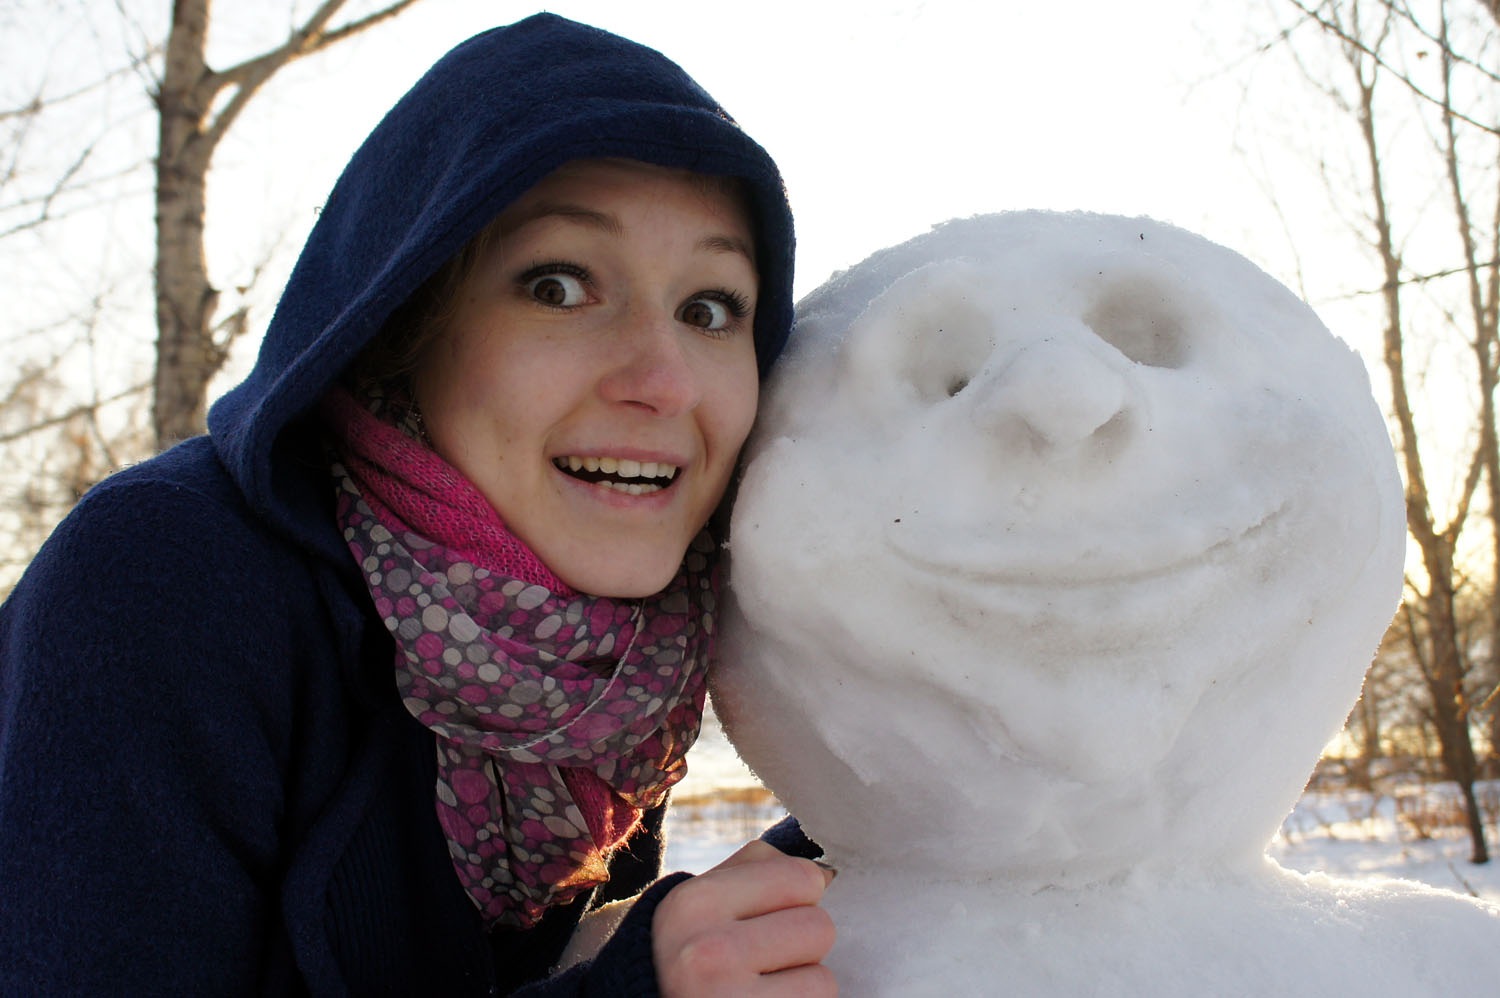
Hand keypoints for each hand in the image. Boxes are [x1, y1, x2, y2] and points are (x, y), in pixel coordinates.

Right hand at [652, 840, 836, 995]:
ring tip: (761, 992)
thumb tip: (826, 874)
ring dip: (801, 989)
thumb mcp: (698, 905)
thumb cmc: (684, 958)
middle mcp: (708, 951)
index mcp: (695, 902)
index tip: (767, 919)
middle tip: (763, 965)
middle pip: (819, 928)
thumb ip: (754, 870)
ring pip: (822, 980)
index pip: (802, 877)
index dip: (797, 899)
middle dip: (801, 948)